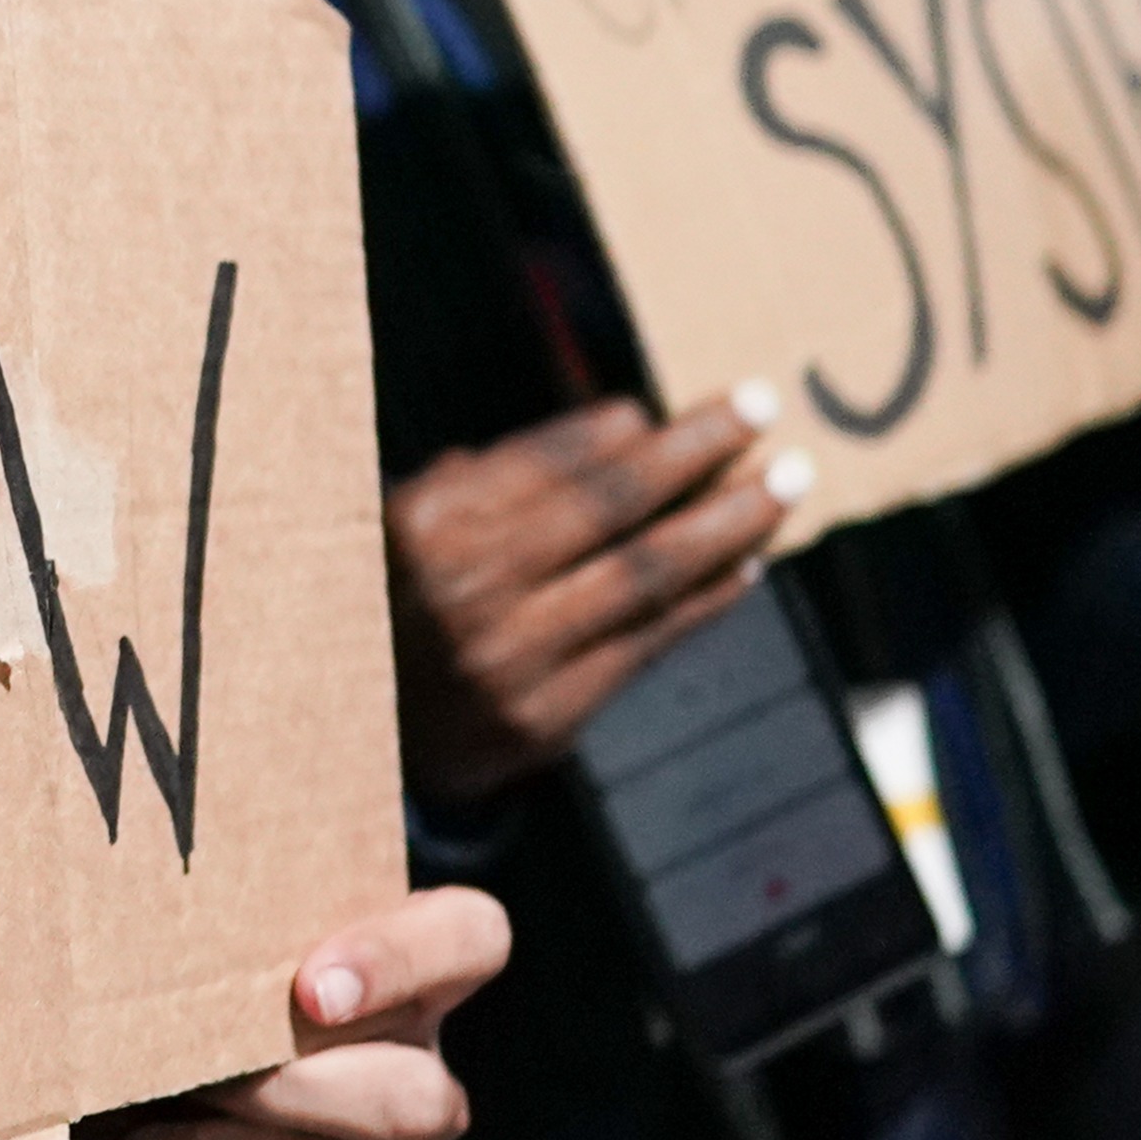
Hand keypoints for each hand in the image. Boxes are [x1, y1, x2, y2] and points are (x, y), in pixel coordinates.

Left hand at [97, 886, 510, 1139]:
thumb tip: (141, 897)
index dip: (404, 957)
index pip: (470, 937)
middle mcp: (418, 1094)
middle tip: (181, 1080)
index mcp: (390, 991)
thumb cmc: (138, 1060)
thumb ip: (198, 943)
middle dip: (278, 1088)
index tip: (307, 988)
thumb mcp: (171, 988)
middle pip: (415, 1095)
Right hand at [385, 396, 804, 802]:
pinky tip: (746, 563)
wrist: (356, 739)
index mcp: (424, 525)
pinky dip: (704, 600)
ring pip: (643, 576)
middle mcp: (467, 591)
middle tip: (765, 405)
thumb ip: (498, 476)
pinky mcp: (546, 718)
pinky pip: (646, 644)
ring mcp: (510, 659)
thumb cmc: (396, 605)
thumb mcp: (409, 523)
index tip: (682, 399)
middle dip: (697, 449)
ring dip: (727, 524)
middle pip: (610, 506)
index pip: (551, 461)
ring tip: (785, 483)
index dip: (628, 428)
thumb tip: (625, 426)